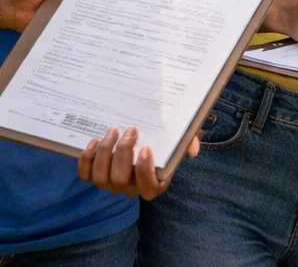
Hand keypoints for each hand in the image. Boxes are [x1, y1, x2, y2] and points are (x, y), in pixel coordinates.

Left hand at [78, 126, 200, 199]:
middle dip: (123, 152)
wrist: (143, 139)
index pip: (148, 187)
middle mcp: (131, 188)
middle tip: (130, 129)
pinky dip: (86, 159)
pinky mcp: (95, 176)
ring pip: (101, 177)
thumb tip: (192, 150)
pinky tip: (94, 141)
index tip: (146, 146)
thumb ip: (188, 142)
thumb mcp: (180, 140)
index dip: (144, 170)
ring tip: (113, 130)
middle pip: (120, 179)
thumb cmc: (165, 142)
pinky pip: (85, 175)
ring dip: (105, 152)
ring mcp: (111, 184)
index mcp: (154, 184)